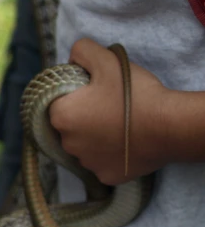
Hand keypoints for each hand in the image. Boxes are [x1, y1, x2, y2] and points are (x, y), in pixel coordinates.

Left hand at [49, 38, 168, 184]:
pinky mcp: (106, 176)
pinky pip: (104, 162)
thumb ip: (82, 51)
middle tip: (110, 105)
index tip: (94, 90)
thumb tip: (72, 55)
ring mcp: (87, 163)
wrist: (169, 126)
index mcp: (61, 116)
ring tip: (120, 124)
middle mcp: (67, 144)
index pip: (57, 102)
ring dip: (96, 136)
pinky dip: (112, 154)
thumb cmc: (134, 94)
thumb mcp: (107, 60)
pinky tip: (127, 142)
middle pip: (70, 126)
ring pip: (85, 146)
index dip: (75, 94)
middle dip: (84, 116)